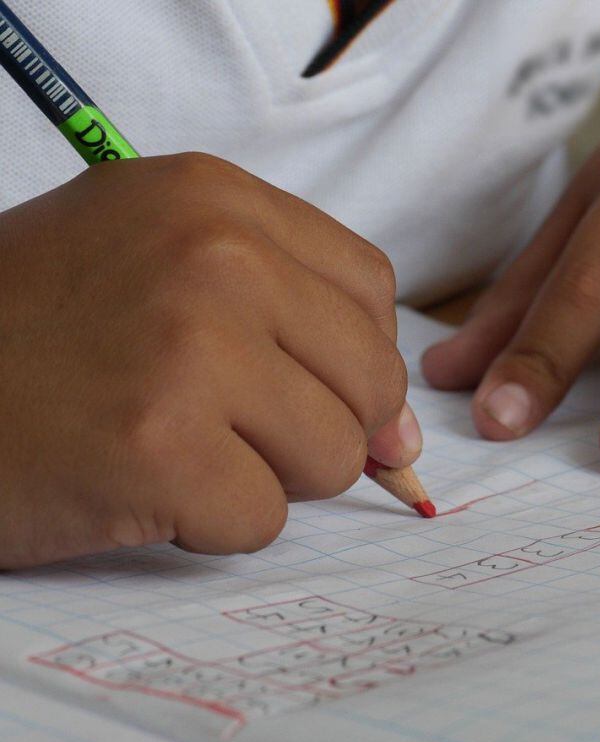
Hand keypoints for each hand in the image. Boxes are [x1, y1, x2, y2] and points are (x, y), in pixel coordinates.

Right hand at [0, 153, 415, 567]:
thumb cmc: (35, 336)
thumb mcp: (161, 273)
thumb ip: (292, 329)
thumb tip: (404, 437)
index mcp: (214, 198)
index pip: (370, 290)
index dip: (352, 358)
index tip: (312, 390)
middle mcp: (212, 256)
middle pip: (370, 379)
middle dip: (317, 428)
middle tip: (226, 428)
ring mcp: (189, 348)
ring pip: (332, 455)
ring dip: (264, 477)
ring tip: (174, 448)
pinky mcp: (160, 447)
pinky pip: (263, 518)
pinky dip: (210, 524)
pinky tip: (139, 486)